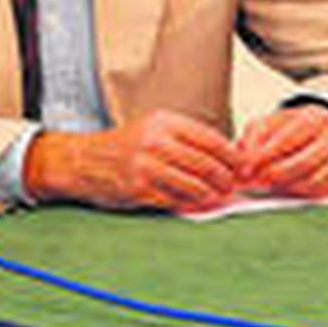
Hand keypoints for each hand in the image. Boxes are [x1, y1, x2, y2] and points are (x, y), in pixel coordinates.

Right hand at [25, 110, 241, 211]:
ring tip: (219, 197)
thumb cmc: (124, 146)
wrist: (84, 160)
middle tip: (233, 186)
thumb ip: (187, 139)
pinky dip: (190, 204)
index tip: (243, 167)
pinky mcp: (137, 189)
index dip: (233, 156)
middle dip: (226, 179)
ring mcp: (144, 166)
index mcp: (162, 122)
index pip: (211, 139)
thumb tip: (228, 156)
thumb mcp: (153, 128)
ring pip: (193, 184)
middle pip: (206, 164)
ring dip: (212, 195)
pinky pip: (174, 199)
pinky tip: (197, 204)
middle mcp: (153, 141)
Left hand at [235, 105, 327, 199]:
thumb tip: (243, 160)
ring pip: (312, 178)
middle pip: (303, 162)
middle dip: (274, 174)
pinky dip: (297, 191)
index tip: (244, 169)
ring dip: (285, 185)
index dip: (262, 157)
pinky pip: (319, 189)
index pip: (286, 140)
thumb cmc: (287, 129)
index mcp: (315, 117)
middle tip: (254, 182)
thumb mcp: (267, 124)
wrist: (317, 134)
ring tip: (265, 185)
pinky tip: (282, 188)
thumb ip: (253, 137)